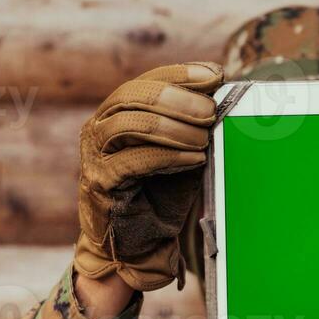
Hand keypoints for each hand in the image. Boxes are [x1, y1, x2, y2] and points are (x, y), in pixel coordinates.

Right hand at [75, 62, 222, 291]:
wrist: (136, 244)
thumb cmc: (159, 194)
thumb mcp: (180, 152)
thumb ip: (192, 126)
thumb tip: (224, 97)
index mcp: (116, 112)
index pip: (146, 80)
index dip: (180, 74)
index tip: (214, 75)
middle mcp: (99, 128)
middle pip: (133, 95)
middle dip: (177, 99)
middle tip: (210, 111)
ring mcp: (94, 155)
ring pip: (129, 123)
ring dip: (173, 127)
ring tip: (204, 137)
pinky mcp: (100, 183)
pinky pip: (132, 161)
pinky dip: (167, 156)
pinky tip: (195, 158)